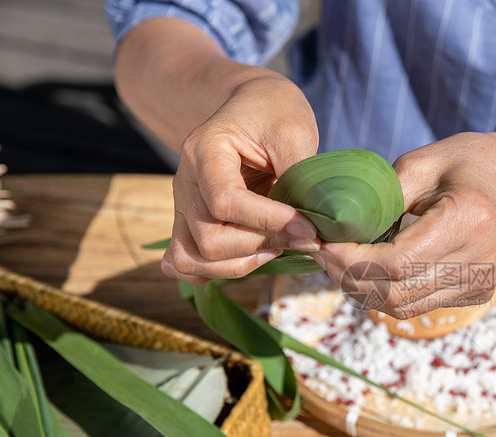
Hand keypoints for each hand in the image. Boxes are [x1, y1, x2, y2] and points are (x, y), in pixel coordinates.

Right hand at [162, 77, 321, 283]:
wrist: (250, 105)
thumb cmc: (274, 113)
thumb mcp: (294, 131)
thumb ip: (299, 176)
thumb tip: (312, 226)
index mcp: (205, 150)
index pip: (225, 201)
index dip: (269, 221)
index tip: (309, 227)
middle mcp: (185, 182)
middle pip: (209, 239)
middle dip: (261, 245)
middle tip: (302, 236)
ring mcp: (183, 207)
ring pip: (192, 260)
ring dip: (240, 265)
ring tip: (278, 248)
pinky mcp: (188, 224)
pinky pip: (182, 264)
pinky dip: (214, 273)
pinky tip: (254, 257)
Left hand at [316, 132, 495, 318]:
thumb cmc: (463, 165)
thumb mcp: (422, 163)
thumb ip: (383, 197)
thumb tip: (338, 229)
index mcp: (467, 219)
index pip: (399, 262)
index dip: (353, 261)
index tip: (324, 243)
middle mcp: (478, 260)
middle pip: (397, 292)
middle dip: (349, 277)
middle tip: (322, 253)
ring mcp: (479, 283)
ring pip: (402, 306)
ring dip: (362, 289)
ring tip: (339, 262)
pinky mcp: (475, 294)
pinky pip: (415, 306)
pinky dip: (383, 292)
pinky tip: (368, 269)